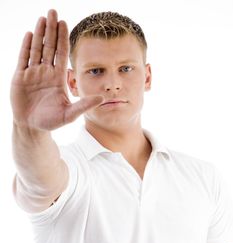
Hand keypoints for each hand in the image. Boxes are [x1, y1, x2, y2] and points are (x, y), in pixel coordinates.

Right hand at [10, 9, 103, 130]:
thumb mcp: (70, 114)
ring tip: (42, 18)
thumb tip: (103, 98)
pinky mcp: (20, 77)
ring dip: (39, 33)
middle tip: (53, 11)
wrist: (32, 127)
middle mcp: (46, 72)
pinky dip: (26, 46)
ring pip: (36, 49)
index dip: (63, 38)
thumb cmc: (51, 121)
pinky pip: (23, 58)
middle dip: (51, 30)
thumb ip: (84, 105)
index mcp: (58, 78)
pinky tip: (29, 34)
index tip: (65, 23)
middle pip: (49, 47)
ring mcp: (33, 73)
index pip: (61, 53)